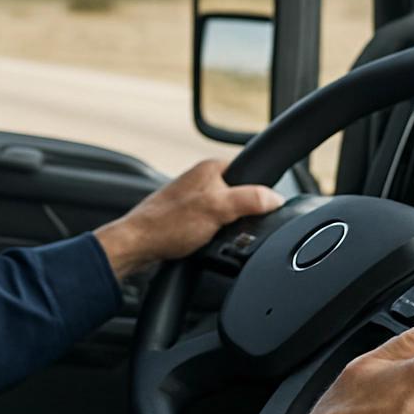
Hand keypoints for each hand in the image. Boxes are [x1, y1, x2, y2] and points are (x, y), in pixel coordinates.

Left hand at [94, 159, 282, 279]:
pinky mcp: (188, 218)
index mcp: (212, 168)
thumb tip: (277, 198)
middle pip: (242, 195)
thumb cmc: (168, 224)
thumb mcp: (219, 209)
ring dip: (228, 227)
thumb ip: (251, 200)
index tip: (261, 209)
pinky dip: (216, 235)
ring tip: (216, 236)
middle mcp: (202, 180)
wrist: (136, 246)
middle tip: (233, 226)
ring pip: (228, 212)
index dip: (260, 192)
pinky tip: (207, 243)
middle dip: (244, 214)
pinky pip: (214, 225)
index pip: (252, 172)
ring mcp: (195, 199)